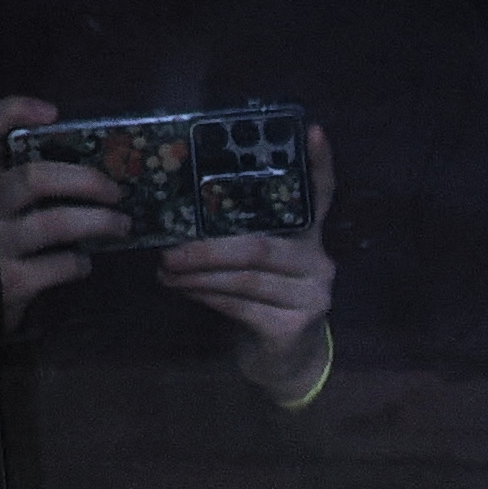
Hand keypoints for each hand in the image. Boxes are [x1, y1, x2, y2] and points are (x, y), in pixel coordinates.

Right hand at [0, 94, 129, 333]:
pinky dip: (79, 262)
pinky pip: (60, 264)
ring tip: (120, 225)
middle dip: (85, 180)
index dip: (14, 113)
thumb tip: (74, 161)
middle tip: (116, 190)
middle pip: (35, 178)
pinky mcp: (9, 280)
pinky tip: (82, 263)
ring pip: (55, 222)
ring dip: (99, 221)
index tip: (53, 114)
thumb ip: (17, 182)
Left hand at [159, 122, 336, 402]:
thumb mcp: (257, 263)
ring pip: (245, 277)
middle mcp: (319, 261)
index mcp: (310, 236)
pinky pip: (240, 305)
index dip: (319, 164)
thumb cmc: (262, 299)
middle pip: (260, 245)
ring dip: (197, 275)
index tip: (313, 130)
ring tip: (166, 271)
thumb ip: (239, 236)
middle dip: (207, 248)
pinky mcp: (295, 326)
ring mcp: (312, 295)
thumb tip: (180, 212)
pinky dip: (204, 296)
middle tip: (168, 250)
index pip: (321, 195)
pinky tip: (181, 290)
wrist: (283, 357)